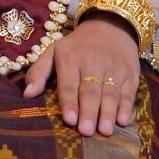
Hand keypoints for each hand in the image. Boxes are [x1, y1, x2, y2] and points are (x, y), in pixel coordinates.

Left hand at [23, 19, 139, 136]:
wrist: (110, 26)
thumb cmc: (77, 47)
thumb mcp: (54, 51)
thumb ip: (39, 72)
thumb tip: (27, 95)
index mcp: (70, 59)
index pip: (69, 84)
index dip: (70, 102)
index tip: (69, 120)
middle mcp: (92, 63)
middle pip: (90, 91)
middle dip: (88, 112)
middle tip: (86, 131)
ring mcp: (113, 68)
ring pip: (110, 93)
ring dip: (107, 113)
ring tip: (104, 131)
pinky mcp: (130, 74)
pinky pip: (129, 92)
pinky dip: (126, 107)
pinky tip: (122, 121)